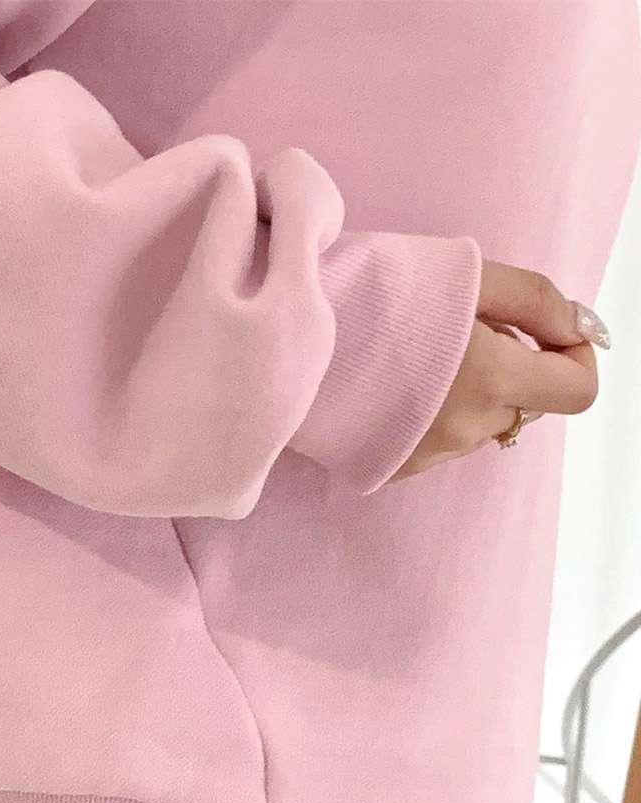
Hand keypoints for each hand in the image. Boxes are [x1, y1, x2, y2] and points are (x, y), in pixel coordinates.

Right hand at [388, 260, 605, 482]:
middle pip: (522, 404)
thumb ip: (536, 302)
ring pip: (478, 422)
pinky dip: (430, 414)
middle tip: (456, 330)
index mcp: (493, 380)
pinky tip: (391, 385)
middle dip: (508, 368)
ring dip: (467, 391)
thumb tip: (576, 329)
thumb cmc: (373, 294)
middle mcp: (468, 429)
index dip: (575, 358)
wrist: (285, 336)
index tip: (548, 336)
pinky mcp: (394, 468)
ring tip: (413, 355)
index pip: (577, 391)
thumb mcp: (466, 274)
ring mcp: (430, 456)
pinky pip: (438, 441)